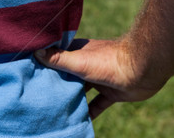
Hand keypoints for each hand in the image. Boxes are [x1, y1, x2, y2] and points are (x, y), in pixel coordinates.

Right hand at [35, 38, 164, 118]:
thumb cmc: (109, 61)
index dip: (45, 64)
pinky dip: (88, 113)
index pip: (58, 56)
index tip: (30, 74)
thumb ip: (59, 58)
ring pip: (81, 91)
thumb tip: (36, 52)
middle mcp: (88, 64)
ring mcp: (100, 79)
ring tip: (55, 111)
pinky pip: (97, 105)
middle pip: (68, 76)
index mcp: (80, 52)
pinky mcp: (111, 93)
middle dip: (56, 85)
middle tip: (39, 97)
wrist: (142, 69)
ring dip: (71, 100)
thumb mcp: (80, 60)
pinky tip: (78, 122)